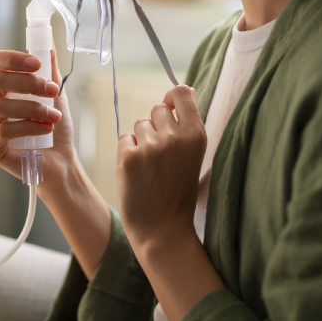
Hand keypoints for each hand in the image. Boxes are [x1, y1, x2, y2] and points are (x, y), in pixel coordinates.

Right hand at [0, 45, 75, 187]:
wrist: (60, 160)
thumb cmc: (55, 126)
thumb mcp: (55, 93)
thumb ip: (49, 69)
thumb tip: (47, 42)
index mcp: (1, 88)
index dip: (12, 58)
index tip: (37, 63)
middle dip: (30, 83)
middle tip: (53, 91)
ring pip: (1, 106)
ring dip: (33, 108)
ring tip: (53, 115)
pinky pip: (3, 131)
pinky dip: (28, 127)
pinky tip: (45, 129)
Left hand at [116, 85, 205, 251]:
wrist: (164, 231)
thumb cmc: (179, 190)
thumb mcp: (193, 154)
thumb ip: (187, 122)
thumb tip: (183, 89)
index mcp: (196, 135)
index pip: (181, 93)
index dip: (173, 98)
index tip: (171, 109)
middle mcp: (174, 137)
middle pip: (157, 108)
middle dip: (157, 125)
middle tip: (162, 154)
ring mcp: (151, 147)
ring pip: (140, 123)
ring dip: (142, 140)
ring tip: (151, 167)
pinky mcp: (128, 158)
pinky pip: (125, 139)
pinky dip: (128, 153)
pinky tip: (138, 173)